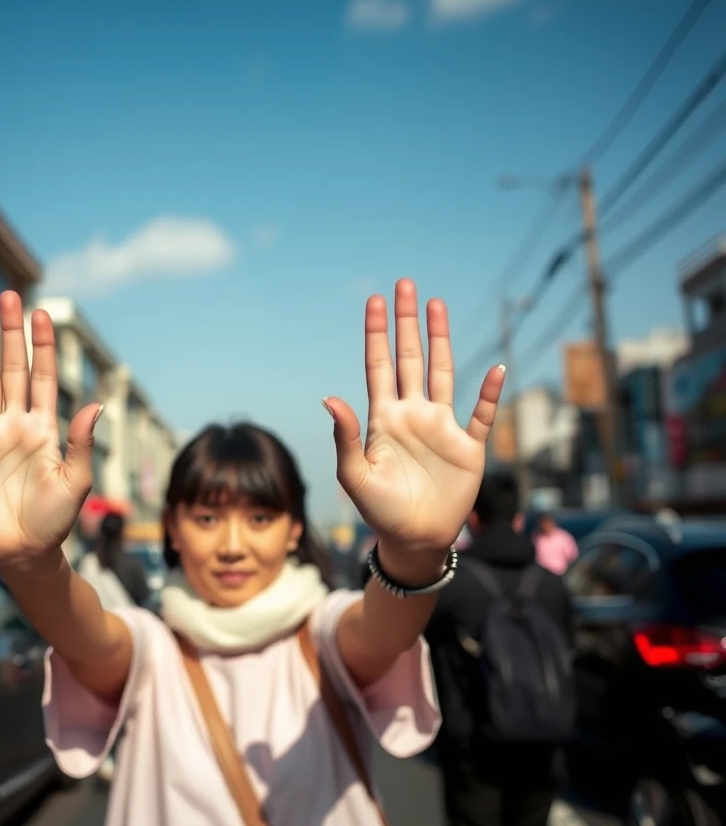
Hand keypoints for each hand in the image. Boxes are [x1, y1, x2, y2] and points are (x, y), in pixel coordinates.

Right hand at [0, 291, 101, 566]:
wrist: (22, 550)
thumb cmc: (54, 520)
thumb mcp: (76, 481)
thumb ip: (81, 441)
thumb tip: (94, 404)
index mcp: (45, 429)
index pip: (43, 377)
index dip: (42, 347)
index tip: (43, 315)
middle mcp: (15, 425)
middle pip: (12, 369)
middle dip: (12, 334)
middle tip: (11, 297)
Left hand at [326, 280, 503, 573]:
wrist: (414, 540)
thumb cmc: (380, 511)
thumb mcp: (355, 476)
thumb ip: (345, 437)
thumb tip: (330, 397)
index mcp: (383, 418)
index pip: (377, 365)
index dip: (376, 333)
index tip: (374, 300)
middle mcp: (412, 414)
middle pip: (409, 358)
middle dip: (407, 322)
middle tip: (406, 284)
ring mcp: (441, 427)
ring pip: (443, 373)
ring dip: (441, 340)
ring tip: (437, 305)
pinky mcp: (468, 446)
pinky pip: (481, 414)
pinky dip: (489, 393)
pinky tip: (495, 369)